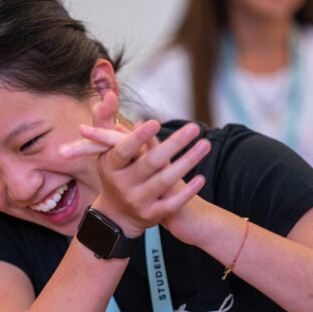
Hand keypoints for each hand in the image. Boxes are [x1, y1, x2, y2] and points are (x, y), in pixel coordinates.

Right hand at [60, 118, 209, 237]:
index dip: (138, 138)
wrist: (116, 214)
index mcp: (111, 166)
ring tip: (205, 145)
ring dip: (187, 162)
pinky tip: (201, 179)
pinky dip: (186, 192)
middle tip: (194, 127)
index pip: (124, 151)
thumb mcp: (107, 151)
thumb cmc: (115, 173)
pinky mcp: (151, 215)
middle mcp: (122, 185)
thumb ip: (107, 124)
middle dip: (174, 144)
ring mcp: (137, 201)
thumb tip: (109, 96)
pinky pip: (171, 204)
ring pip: (164, 181)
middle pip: (150, 163)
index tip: (155, 122)